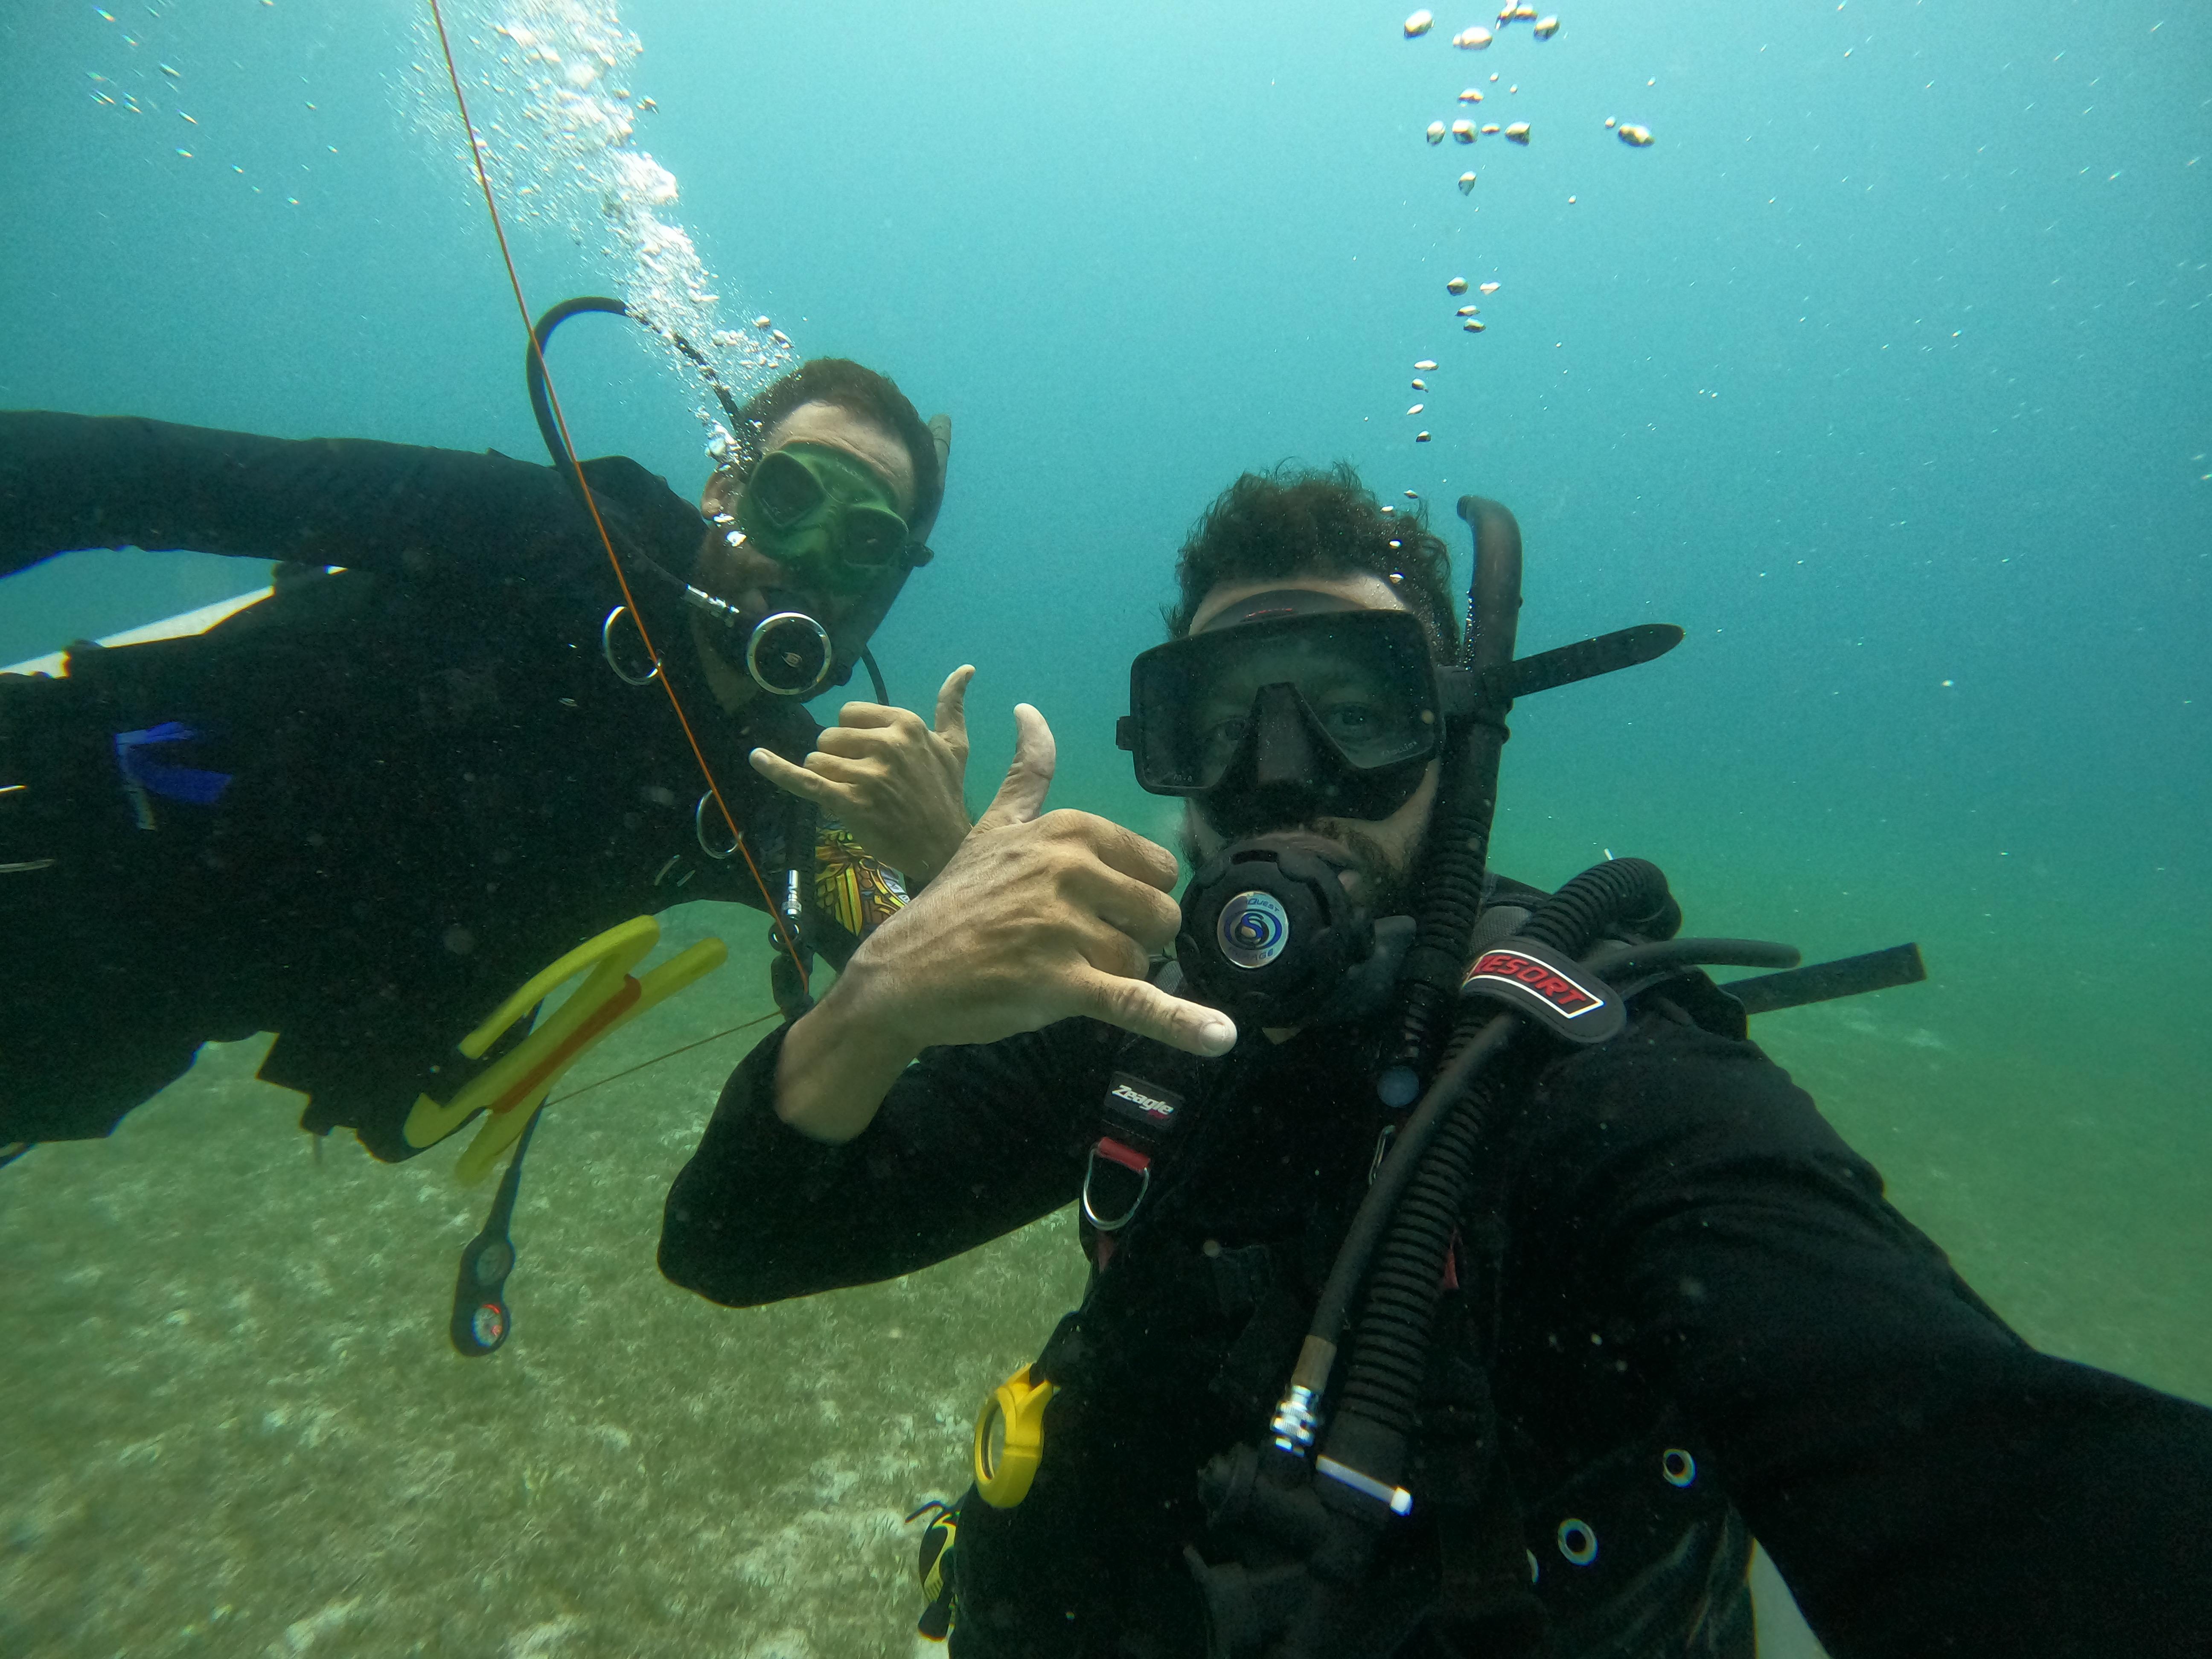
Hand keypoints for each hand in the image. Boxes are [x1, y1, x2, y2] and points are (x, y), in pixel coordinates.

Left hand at [747, 665, 976, 886]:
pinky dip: (778, 770)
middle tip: (867, 783)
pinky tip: (757, 758)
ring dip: (828, 779)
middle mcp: (886, 744)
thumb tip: (965, 669)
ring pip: (817, 760)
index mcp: (906, 724)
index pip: (849, 713)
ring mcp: (866, 774)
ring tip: (856, 797)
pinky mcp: (848, 802)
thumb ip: (951, 705)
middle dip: (839, 759)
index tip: (873, 757)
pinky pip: (804, 780)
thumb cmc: (945, 795)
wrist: (943, 848)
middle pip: (830, 737)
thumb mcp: (954, 746)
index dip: (853, 736)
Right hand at [773, 702, 1236, 1142]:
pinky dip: (1180, 1023)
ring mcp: (1065, 926)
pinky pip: (1137, 1003)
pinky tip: (1219, 1038)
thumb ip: (1027, 776)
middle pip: (1160, 914)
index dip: (1134, 898)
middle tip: (1075, 947)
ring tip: (1058, 973)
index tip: (1093, 909)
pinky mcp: (1060, 984)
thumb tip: (1031, 711)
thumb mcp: (993, 827)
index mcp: (1069, 829)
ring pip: (1141, 961)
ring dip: (1111, 977)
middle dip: (1131, 939)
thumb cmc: (956, 902)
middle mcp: (1071, 869)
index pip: (1159, 869)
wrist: (902, 972)